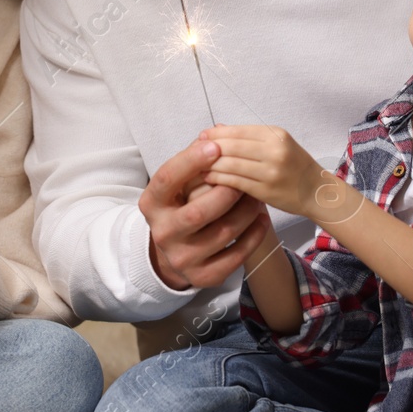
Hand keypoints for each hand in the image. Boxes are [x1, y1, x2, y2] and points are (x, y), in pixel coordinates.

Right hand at [140, 138, 269, 290]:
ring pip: (222, 233)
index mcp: (152, 204)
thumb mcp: (177, 187)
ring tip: (258, 196)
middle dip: (227, 192)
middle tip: (245, 178)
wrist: (173, 254)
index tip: (215, 145)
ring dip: (246, 211)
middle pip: (198, 211)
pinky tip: (261, 219)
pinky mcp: (203, 277)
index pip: (167, 179)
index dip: (191, 161)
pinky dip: (254, 235)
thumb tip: (214, 134)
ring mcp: (182, 258)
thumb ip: (192, 163)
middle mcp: (162, 233)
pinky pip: (236, 255)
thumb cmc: (180, 208)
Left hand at [201, 125, 325, 218]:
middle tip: (191, 152)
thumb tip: (216, 130)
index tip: (201, 137)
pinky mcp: (266, 191)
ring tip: (195, 166)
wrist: (316, 191)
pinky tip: (208, 178)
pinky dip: (218, 179)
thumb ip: (248, 137)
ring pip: (230, 164)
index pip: (238, 131)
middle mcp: (274, 151)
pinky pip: (235, 182)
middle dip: (209, 149)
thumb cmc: (293, 166)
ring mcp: (270, 172)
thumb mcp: (276, 144)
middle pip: (231, 146)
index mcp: (276, 135)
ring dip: (209, 165)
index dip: (216, 134)